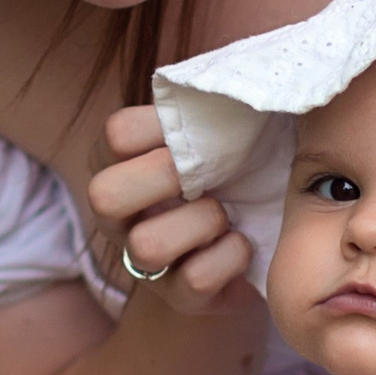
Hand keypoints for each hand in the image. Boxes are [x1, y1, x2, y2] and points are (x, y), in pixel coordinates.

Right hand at [89, 105, 254, 311]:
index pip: (115, 134)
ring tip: (226, 215)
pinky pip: (195, 279)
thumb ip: (213, 102)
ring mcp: (146, 260)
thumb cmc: (240, 165)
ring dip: (199, 222)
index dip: (158, 129)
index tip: (195, 132)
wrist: (271, 227)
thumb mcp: (227, 128)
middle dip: (162, 179)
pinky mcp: (180, 297)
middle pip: (104, 194)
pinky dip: (229, 256)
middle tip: (205, 176)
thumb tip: (227, 77)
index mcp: (123, 161)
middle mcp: (121, 213)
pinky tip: (243, 243)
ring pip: (146, 246)